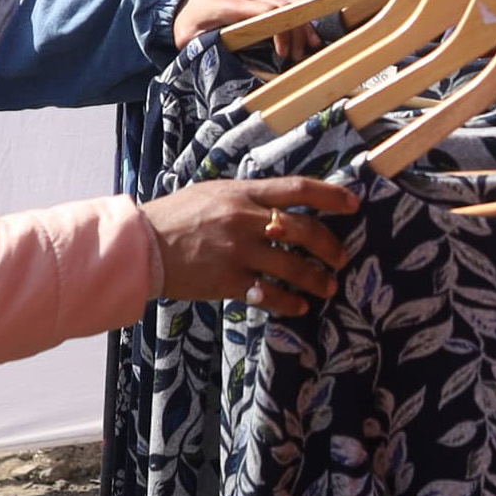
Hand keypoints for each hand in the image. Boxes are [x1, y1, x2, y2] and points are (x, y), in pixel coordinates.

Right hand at [140, 176, 357, 314]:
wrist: (141, 244)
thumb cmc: (175, 216)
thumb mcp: (212, 193)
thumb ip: (247, 197)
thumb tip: (281, 203)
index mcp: (242, 192)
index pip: (297, 189)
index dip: (331, 196)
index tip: (354, 203)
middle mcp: (245, 219)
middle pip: (304, 230)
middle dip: (330, 246)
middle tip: (341, 259)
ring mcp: (238, 252)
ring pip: (293, 267)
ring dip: (317, 279)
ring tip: (328, 289)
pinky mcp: (229, 281)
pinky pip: (270, 294)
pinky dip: (289, 302)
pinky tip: (299, 307)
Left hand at [171, 0, 320, 60]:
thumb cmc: (187, 19)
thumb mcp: (186, 36)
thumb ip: (201, 47)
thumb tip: (219, 63)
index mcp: (230, 6)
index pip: (264, 11)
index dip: (280, 30)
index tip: (283, 53)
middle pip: (281, 7)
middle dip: (296, 31)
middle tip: (298, 56)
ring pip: (287, 4)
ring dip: (301, 24)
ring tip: (311, 47)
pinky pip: (284, 5)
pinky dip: (297, 17)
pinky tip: (307, 33)